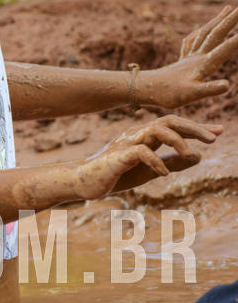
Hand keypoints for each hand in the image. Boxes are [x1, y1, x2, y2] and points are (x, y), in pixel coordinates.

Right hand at [74, 115, 221, 199]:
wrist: (83, 181)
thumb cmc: (115, 175)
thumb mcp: (151, 170)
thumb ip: (173, 162)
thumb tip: (199, 156)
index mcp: (145, 136)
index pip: (174, 125)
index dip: (196, 128)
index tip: (218, 132)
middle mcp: (137, 134)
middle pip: (169, 121)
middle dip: (193, 127)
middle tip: (213, 137)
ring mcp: (126, 143)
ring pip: (156, 130)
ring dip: (176, 140)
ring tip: (187, 154)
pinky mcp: (118, 157)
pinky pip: (141, 152)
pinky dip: (156, 161)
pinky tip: (164, 172)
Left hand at [143, 6, 237, 108]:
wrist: (143, 90)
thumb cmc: (168, 95)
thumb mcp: (192, 95)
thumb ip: (210, 89)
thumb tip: (227, 84)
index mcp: (203, 63)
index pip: (225, 48)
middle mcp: (197, 56)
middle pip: (216, 34)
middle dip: (230, 20)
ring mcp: (188, 58)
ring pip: (205, 34)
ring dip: (218, 21)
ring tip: (227, 9)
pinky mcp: (181, 62)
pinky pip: (192, 43)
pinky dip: (199, 34)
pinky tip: (198, 33)